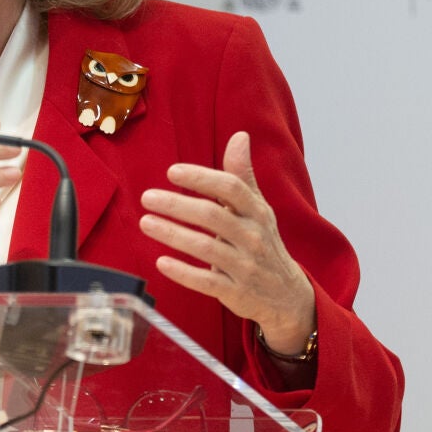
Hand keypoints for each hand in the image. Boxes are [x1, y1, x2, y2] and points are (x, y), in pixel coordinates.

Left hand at [138, 131, 315, 351]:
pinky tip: (161, 262)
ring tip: (146, 222)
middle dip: (178, 205)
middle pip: (213, 216)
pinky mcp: (236, 292)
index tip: (172, 172)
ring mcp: (246, 266)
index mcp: (258, 212)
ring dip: (173, 234)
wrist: (286, 295)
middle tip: (147, 197)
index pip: (231, 188)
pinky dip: (183, 272)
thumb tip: (240, 136)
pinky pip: (207, 281)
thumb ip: (242, 176)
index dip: (201, 178)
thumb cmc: (263, 243)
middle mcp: (254, 237)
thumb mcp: (258, 209)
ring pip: (206, 248)